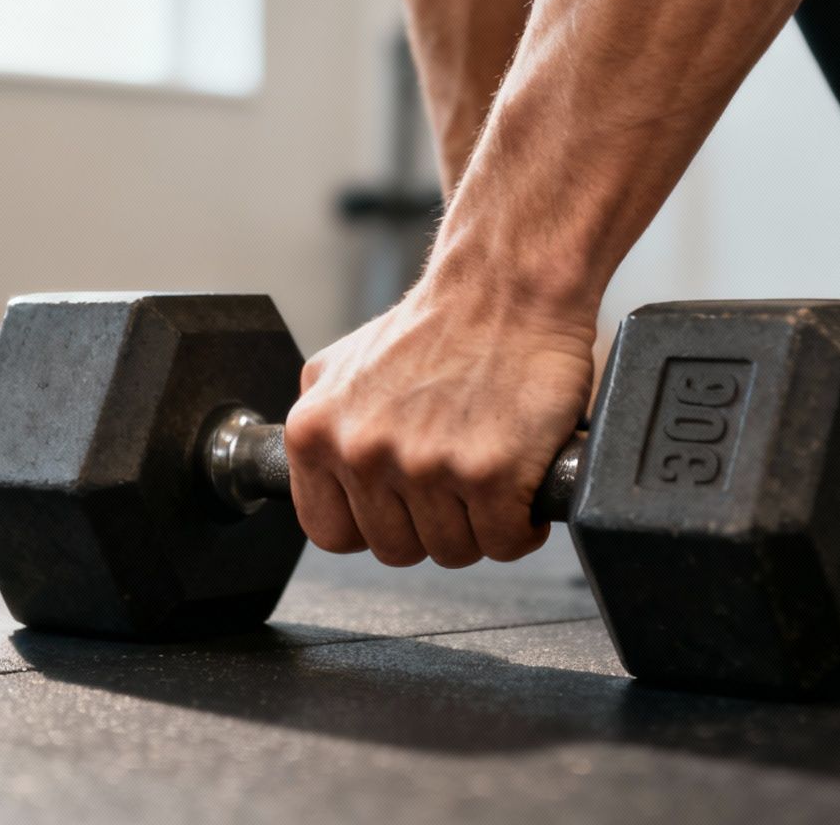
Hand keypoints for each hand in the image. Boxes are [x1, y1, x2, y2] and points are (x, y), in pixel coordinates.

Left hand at [282, 280, 595, 566]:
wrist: (506, 288)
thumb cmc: (440, 324)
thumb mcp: (346, 364)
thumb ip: (324, 421)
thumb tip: (320, 468)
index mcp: (317, 432)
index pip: (331, 533)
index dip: (372, 525)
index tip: (401, 508)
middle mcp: (363, 453)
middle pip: (395, 549)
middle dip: (431, 525)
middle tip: (456, 485)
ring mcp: (425, 467)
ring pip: (452, 552)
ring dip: (478, 525)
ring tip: (489, 476)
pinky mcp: (489, 475)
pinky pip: (505, 543)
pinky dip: (522, 526)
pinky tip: (520, 485)